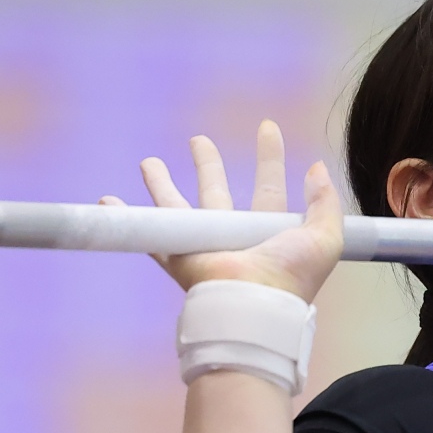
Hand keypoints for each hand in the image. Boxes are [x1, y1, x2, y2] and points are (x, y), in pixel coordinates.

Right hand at [109, 120, 345, 300]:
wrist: (255, 306)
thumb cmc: (291, 277)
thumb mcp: (324, 238)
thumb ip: (324, 203)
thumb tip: (317, 170)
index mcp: (268, 230)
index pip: (269, 186)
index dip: (269, 157)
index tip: (268, 127)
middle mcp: (234, 236)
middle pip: (216, 191)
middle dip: (207, 164)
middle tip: (197, 140)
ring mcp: (204, 246)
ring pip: (178, 208)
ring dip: (162, 185)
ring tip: (149, 162)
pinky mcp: (180, 258)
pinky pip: (150, 236)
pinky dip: (129, 219)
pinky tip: (109, 202)